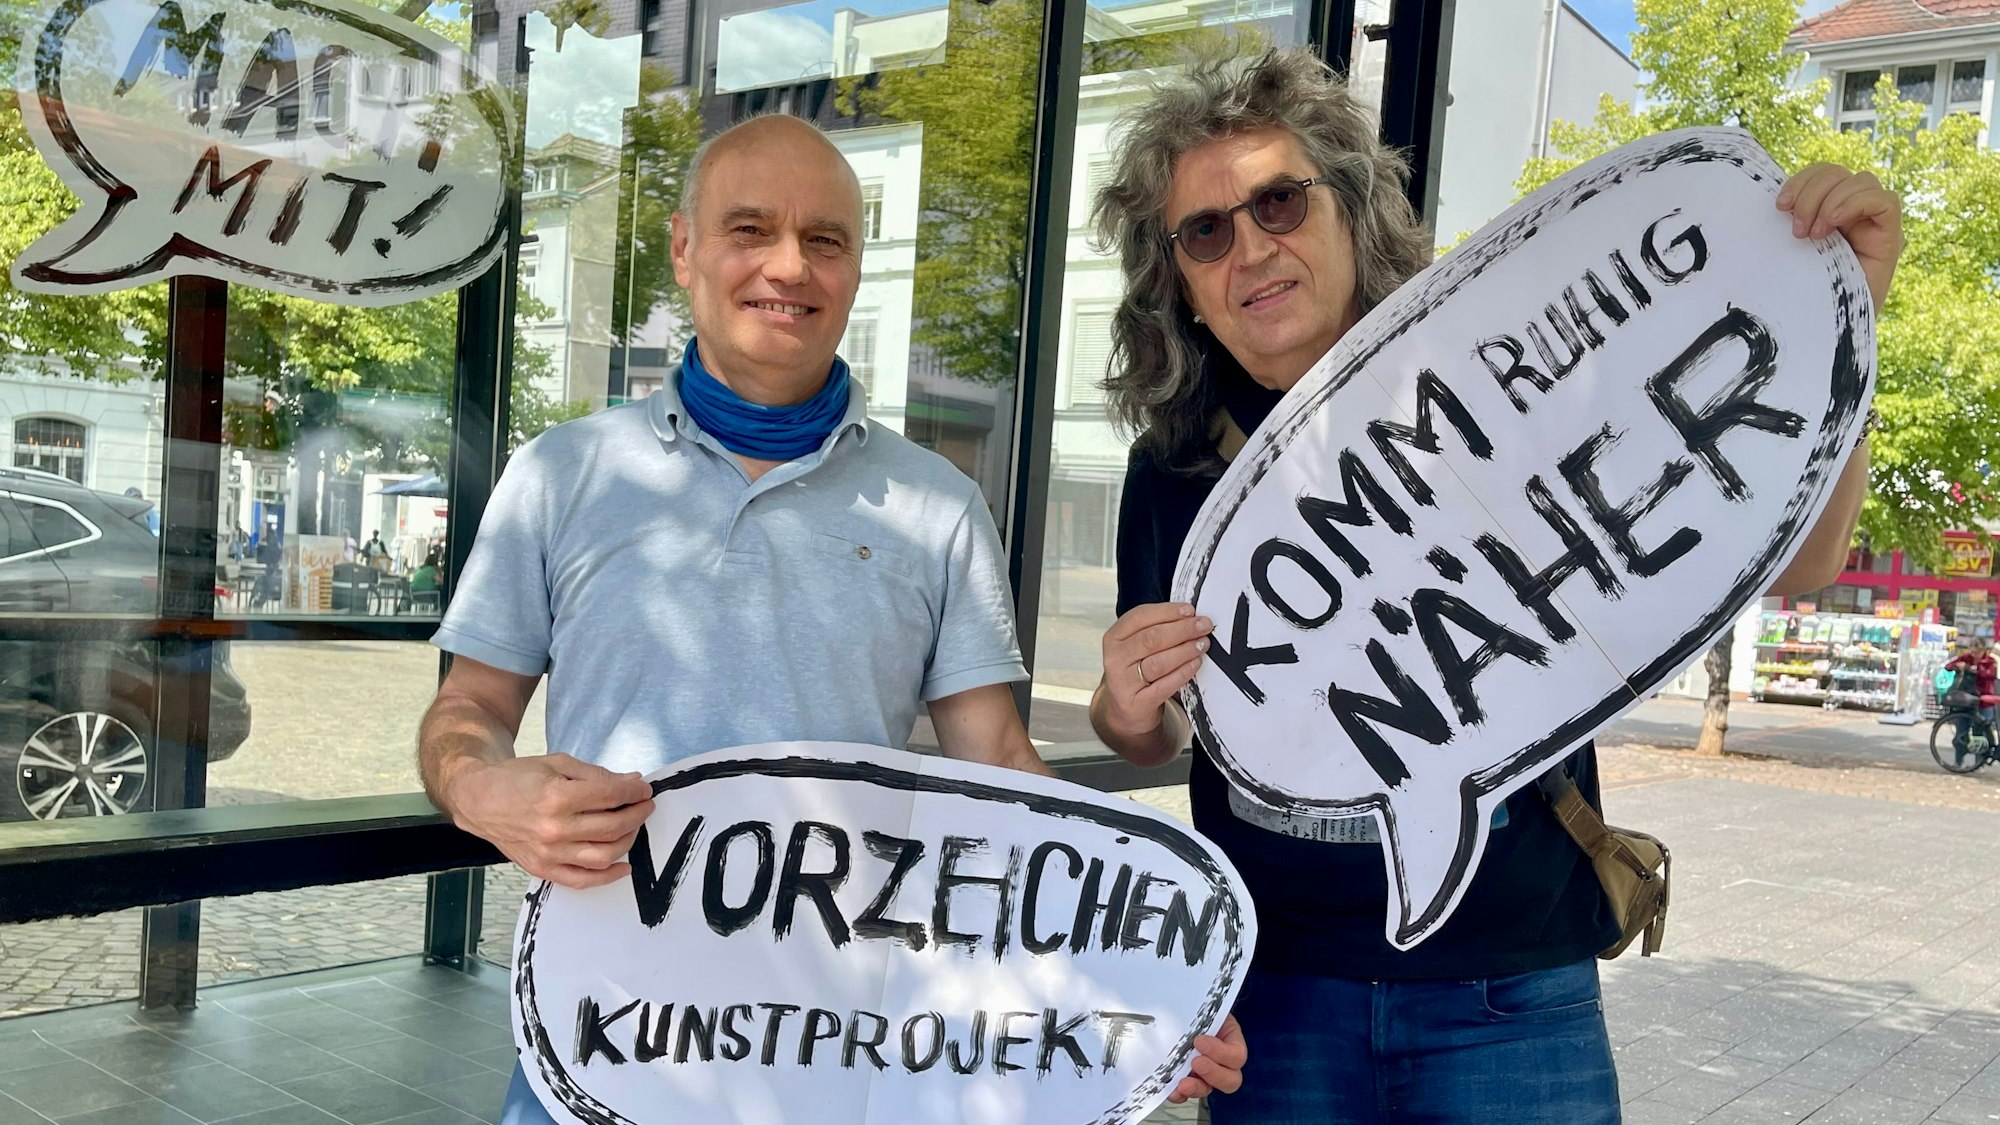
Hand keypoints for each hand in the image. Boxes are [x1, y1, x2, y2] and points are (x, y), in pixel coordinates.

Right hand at [443, 753, 654, 887]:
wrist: (480, 800)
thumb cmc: (517, 778)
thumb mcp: (557, 763)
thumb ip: (596, 774)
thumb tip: (631, 781)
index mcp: (557, 797)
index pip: (611, 796)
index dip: (634, 791)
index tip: (644, 788)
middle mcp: (553, 829)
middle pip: (612, 826)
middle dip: (637, 814)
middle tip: (644, 804)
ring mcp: (548, 853)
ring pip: (604, 855)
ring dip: (628, 840)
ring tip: (633, 826)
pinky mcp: (542, 869)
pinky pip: (582, 880)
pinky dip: (608, 876)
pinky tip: (624, 866)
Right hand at [1098, 602, 1211, 739]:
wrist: (1126, 708)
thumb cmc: (1135, 672)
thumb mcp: (1137, 647)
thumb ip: (1157, 629)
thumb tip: (1188, 617)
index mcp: (1114, 637)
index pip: (1140, 617)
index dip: (1167, 611)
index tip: (1189, 610)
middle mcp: (1116, 658)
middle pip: (1151, 638)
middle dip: (1182, 629)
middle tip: (1203, 626)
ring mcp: (1124, 682)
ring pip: (1159, 662)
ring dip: (1185, 650)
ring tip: (1202, 644)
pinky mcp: (1137, 703)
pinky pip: (1165, 685)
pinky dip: (1183, 672)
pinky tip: (1195, 663)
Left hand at [1167, 1013, 1245, 1103]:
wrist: (1177, 1007)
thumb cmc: (1194, 1005)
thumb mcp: (1204, 1005)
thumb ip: (1203, 1011)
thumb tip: (1189, 1006)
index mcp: (1231, 1039)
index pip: (1236, 1054)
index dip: (1221, 1052)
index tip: (1199, 1041)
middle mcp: (1223, 1061)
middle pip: (1231, 1079)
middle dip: (1214, 1073)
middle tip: (1196, 1062)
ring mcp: (1206, 1073)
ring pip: (1209, 1089)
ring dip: (1196, 1088)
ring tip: (1182, 1084)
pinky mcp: (1188, 1079)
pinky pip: (1187, 1093)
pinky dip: (1179, 1094)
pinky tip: (1171, 1091)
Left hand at [1777, 163, 1902, 310]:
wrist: (1828, 330)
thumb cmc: (1804, 293)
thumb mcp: (1790, 252)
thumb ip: (1792, 223)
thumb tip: (1778, 201)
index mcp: (1829, 210)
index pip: (1823, 173)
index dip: (1801, 180)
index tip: (1780, 206)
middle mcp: (1855, 212)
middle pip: (1838, 173)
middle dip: (1811, 193)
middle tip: (1797, 228)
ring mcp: (1874, 223)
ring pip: (1861, 180)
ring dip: (1830, 201)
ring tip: (1814, 234)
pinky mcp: (1891, 236)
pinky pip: (1885, 201)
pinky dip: (1856, 204)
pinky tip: (1834, 224)